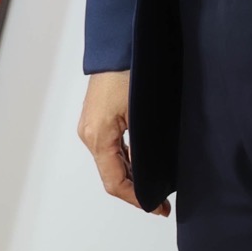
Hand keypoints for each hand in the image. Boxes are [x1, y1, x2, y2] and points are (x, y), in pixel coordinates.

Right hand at [77, 70, 169, 214]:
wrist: (118, 42)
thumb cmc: (129, 71)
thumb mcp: (141, 112)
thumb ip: (144, 145)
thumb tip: (154, 171)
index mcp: (98, 137)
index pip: (115, 182)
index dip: (137, 199)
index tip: (157, 207)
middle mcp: (90, 134)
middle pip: (112, 174)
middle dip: (136, 190)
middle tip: (161, 201)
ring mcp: (92, 126)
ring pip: (112, 161)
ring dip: (132, 174)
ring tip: (157, 184)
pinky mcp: (97, 117)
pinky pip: (112, 147)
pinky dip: (127, 158)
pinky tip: (145, 160)